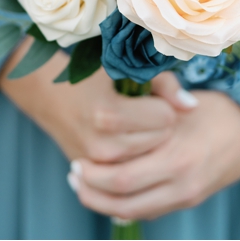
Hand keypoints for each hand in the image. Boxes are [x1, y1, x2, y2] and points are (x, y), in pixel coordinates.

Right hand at [0, 37, 195, 162]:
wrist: (47, 93)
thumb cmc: (92, 74)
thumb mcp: (127, 67)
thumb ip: (165, 84)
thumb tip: (192, 107)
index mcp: (109, 114)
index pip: (166, 117)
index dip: (163, 103)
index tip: (150, 94)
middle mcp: (103, 144)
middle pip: (161, 138)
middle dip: (159, 122)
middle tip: (141, 107)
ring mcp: (97, 163)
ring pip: (150, 154)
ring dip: (148, 137)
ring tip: (132, 120)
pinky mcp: (93, 173)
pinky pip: (133, 166)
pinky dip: (135, 153)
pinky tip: (123, 137)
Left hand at [67, 81, 239, 219]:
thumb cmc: (220, 109)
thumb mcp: (188, 99)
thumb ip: (160, 92)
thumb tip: (132, 86)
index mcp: (178, 157)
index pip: (121, 178)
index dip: (92, 174)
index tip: (76, 160)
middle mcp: (181, 183)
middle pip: (121, 200)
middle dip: (91, 190)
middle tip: (74, 173)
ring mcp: (186, 195)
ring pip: (132, 212)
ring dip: (103, 203)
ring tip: (85, 186)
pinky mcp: (189, 200)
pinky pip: (149, 211)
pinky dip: (125, 206)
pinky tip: (111, 192)